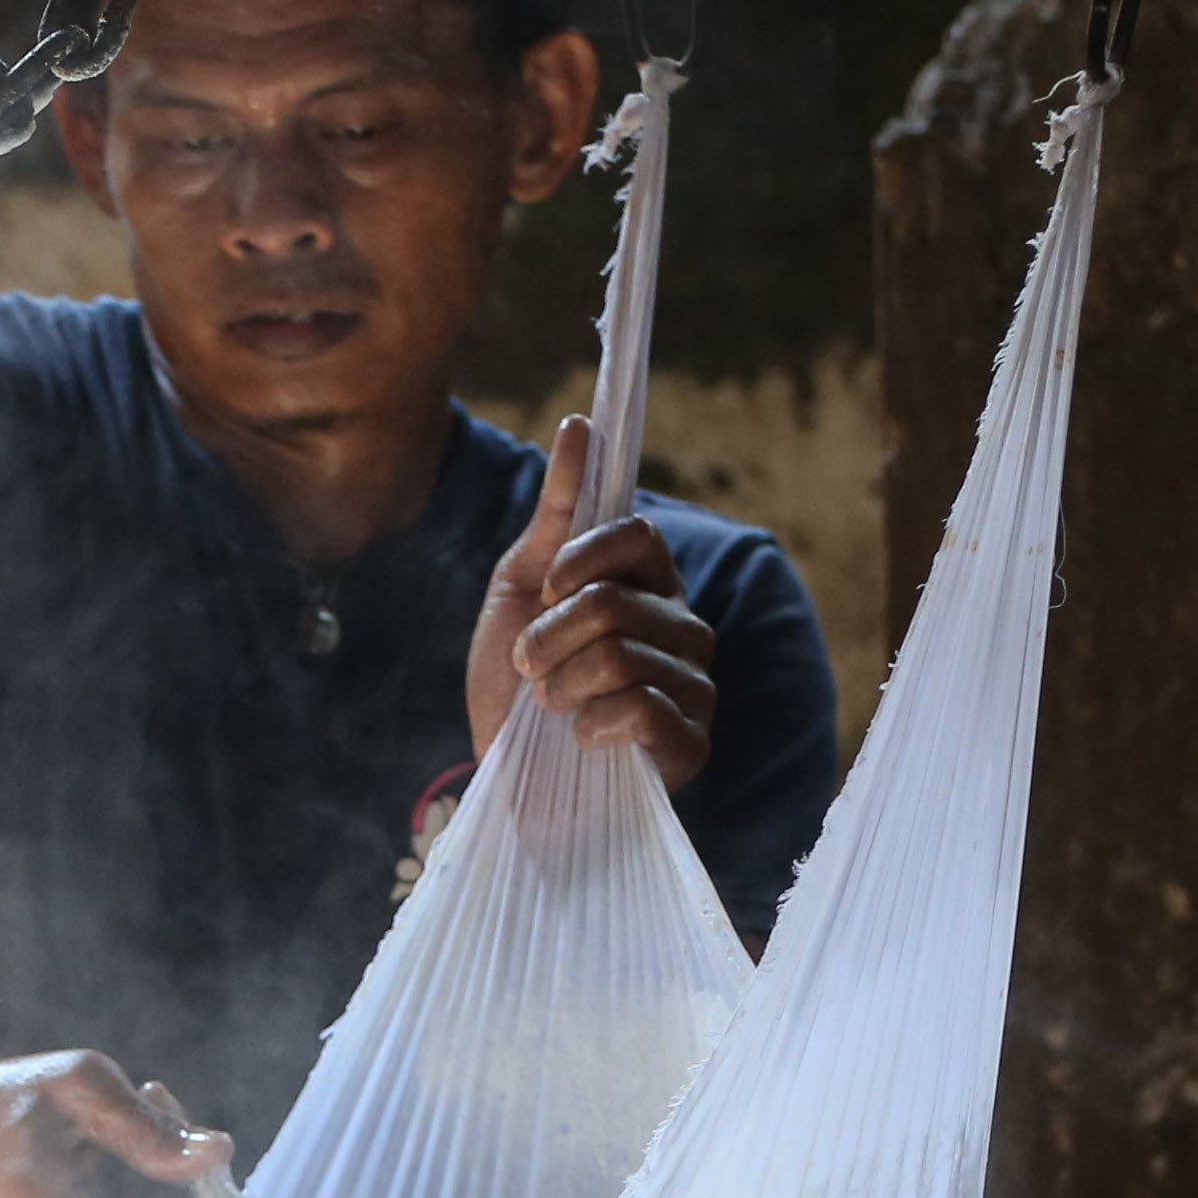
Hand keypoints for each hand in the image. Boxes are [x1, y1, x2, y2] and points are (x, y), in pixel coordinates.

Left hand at [465, 413, 721, 787]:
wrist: (503, 771)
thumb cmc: (515, 680)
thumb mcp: (519, 589)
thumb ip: (555, 514)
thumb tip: (579, 426)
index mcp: (649, 583)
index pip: (638, 534)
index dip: (580, 559)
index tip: (544, 591)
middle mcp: (684, 627)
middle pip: (614, 602)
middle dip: (548, 638)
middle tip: (532, 668)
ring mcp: (695, 687)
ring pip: (621, 657)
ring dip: (561, 684)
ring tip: (550, 706)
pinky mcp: (691, 746)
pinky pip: (646, 712)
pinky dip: (592, 725)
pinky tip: (581, 738)